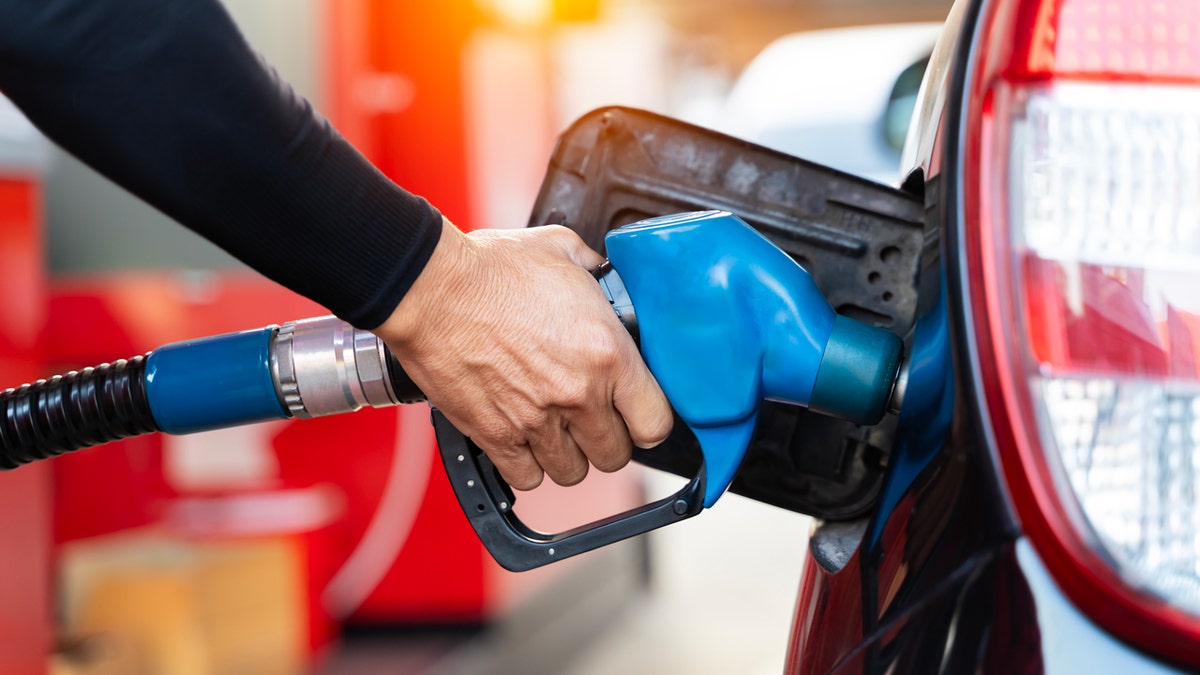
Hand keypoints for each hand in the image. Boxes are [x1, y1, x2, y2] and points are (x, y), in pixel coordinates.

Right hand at [374, 217, 673, 489]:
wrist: (431, 287)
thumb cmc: (492, 267)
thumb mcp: (564, 251)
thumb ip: (597, 272)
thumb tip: (607, 280)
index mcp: (608, 352)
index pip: (656, 422)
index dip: (648, 421)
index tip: (636, 414)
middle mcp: (579, 394)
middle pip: (615, 455)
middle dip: (606, 439)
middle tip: (590, 419)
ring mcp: (537, 420)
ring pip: (572, 472)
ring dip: (566, 454)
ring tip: (554, 429)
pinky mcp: (496, 436)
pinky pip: (527, 478)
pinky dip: (526, 464)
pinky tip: (522, 438)